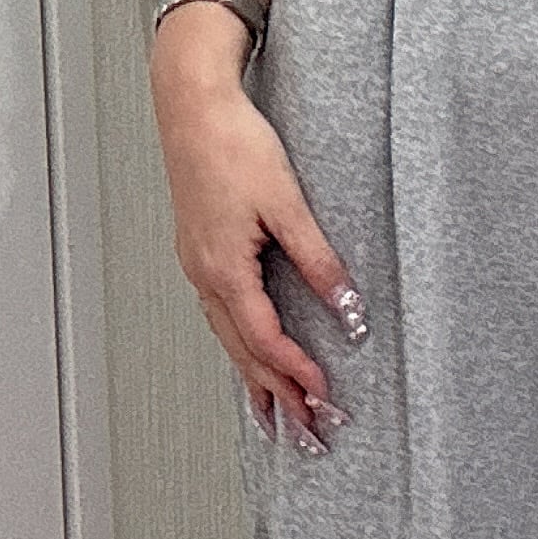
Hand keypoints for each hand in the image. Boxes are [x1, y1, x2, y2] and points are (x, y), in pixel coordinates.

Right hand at [151, 15, 362, 452]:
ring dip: (254, 377)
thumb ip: (317, 258)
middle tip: (304, 433)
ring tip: (276, 416)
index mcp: (223, 267)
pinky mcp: (200, 252)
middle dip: (275, 394)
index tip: (324, 397)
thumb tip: (346, 305)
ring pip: (227, 337)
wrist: (191, 106)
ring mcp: (197, 265)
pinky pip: (220, 315)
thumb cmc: (233, 143)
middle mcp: (204, 274)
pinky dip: (239, 346)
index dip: (295, 371)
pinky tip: (249, 356)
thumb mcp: (286, 202)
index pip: (263, 338)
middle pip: (242, 350)